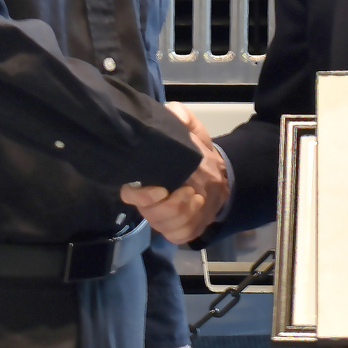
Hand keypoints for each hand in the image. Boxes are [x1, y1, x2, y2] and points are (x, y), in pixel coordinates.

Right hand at [120, 102, 229, 244]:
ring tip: (196, 196)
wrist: (217, 175)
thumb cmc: (197, 153)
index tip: (161, 189)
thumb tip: (171, 112)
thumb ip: (181, 118)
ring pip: (163, 225)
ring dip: (183, 211)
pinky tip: (199, 207)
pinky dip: (190, 223)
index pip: (129, 193)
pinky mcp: (178, 231)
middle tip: (189, 190)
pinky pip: (178, 235)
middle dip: (170, 204)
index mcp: (145, 181)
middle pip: (148, 212)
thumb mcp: (192, 130)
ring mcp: (162, 219)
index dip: (141, 195)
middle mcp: (149, 203)